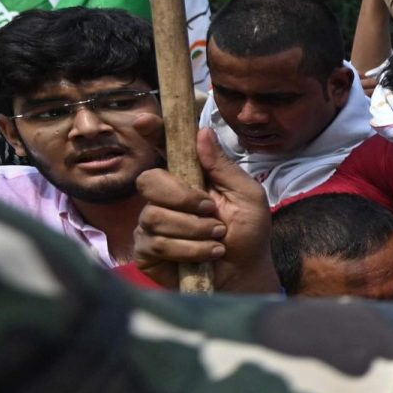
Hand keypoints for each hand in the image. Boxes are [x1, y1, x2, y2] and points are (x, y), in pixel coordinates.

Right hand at [133, 128, 275, 290]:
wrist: (245, 273)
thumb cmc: (248, 232)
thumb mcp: (247, 196)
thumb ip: (223, 167)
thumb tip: (202, 132)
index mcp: (190, 178)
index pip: (164, 149)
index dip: (152, 133)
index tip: (144, 120)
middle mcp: (166, 197)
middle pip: (149, 180)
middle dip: (182, 197)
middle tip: (210, 212)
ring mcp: (152, 223)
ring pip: (154, 215)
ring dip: (194, 230)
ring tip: (217, 238)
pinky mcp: (146, 250)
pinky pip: (155, 242)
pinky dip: (190, 249)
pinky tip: (208, 254)